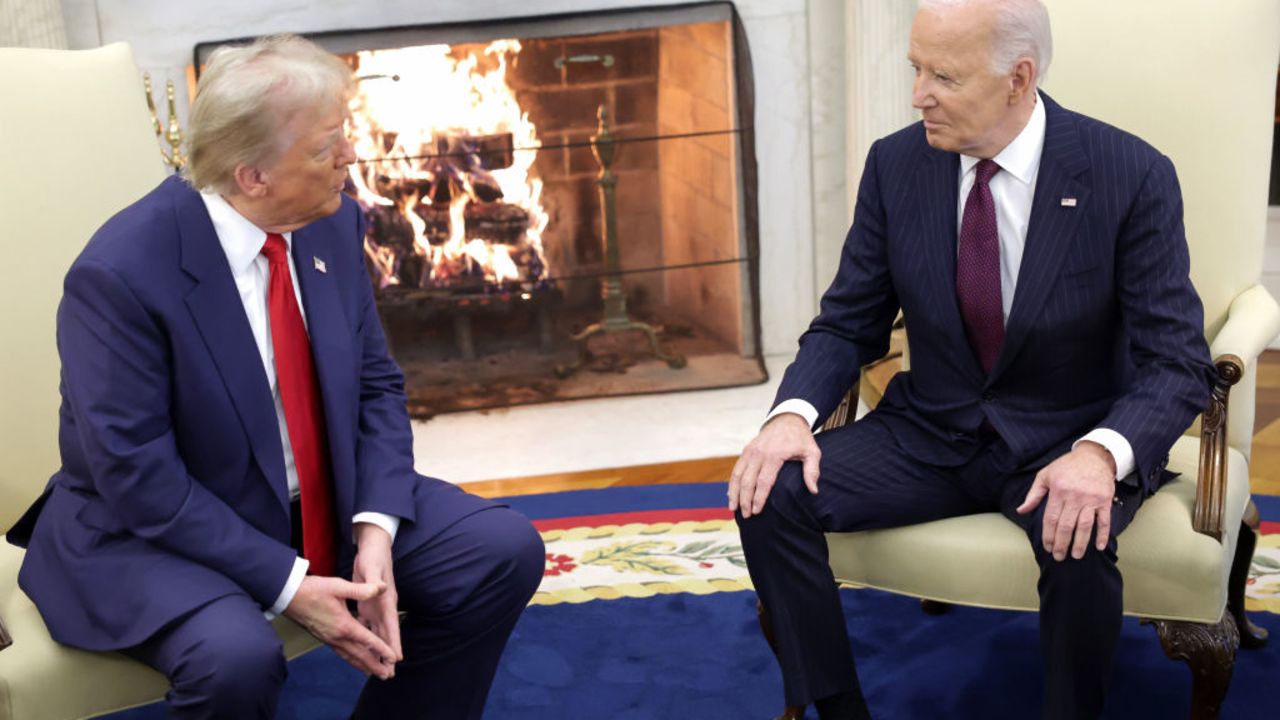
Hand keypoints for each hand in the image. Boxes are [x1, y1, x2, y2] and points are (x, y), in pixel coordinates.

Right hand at [284, 575, 396, 678]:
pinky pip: (341, 653)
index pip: (367, 641)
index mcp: (344, 625)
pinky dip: (351, 659)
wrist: (288, 596)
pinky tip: (355, 660)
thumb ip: (361, 589)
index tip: (393, 658)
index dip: (382, 650)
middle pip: (359, 655)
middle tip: (388, 675)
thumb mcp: (338, 586)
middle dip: (374, 665)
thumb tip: (382, 588)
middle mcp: (337, 637)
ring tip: (374, 673)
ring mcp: (329, 639)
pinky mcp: (324, 638)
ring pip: (349, 656)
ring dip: (363, 665)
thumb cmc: (313, 590)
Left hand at [353, 523, 402, 665]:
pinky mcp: (367, 606)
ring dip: (377, 649)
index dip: (394, 641)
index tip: (397, 658)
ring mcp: (376, 607)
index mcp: (387, 600)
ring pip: (378, 633)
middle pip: (387, 634)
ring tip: (377, 667)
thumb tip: (380, 588)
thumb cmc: (373, 557)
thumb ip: (374, 579)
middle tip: (389, 674)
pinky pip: (367, 626)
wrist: (374, 548)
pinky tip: (362, 649)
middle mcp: (384, 607)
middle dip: (387, 653)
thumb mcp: (372, 566)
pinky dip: (366, 639)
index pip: (392, 624)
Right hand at [729, 413, 819, 518]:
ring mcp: (750, 451)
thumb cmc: (801, 438)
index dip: (759, 498)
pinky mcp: (746, 450)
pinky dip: (732, 483)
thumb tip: (813, 490)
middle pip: (748, 481)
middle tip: (746, 515)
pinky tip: (731, 494)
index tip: (757, 511)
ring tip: (733, 508)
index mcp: (775, 455)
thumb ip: (812, 471)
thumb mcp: (812, 451)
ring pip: (738, 475)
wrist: (787, 418)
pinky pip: (736, 468)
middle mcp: (759, 453)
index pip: (764, 481)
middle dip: (745, 500)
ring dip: (734, 493)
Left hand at [1016, 441, 1117, 561]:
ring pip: (1085, 525)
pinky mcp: (1104, 500)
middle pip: (1066, 525)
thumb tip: (1021, 510)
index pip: (1051, 518)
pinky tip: (1099, 547)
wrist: (1094, 456)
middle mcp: (1074, 496)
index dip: (1048, 535)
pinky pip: (1104, 520)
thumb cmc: (1067, 466)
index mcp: (1058, 491)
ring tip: (1076, 555)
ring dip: (1080, 543)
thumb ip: (1033, 494)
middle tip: (1059, 556)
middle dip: (1061, 543)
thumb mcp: (1045, 475)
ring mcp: (1091, 499)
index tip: (1047, 547)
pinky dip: (1103, 534)